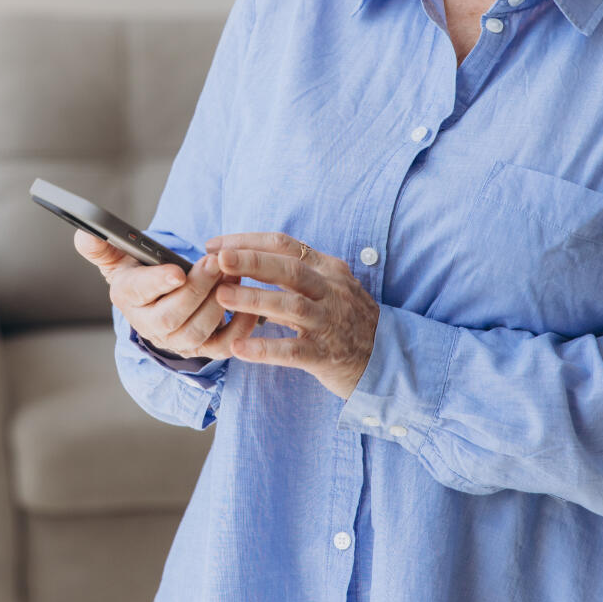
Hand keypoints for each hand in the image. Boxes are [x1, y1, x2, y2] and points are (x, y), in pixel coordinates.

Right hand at [73, 230, 261, 359]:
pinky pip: (224, 346)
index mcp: (127, 298)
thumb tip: (84, 232)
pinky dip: (239, 326)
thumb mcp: (119, 258)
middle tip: (215, 263)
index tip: (177, 270)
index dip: (157, 283)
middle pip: (171, 317)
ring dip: (218, 303)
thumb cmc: (141, 273)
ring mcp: (177, 341)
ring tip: (231, 274)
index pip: (139, 293)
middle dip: (196, 290)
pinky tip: (248, 299)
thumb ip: (102, 246)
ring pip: (197, 331)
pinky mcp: (203, 349)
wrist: (160, 302)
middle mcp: (149, 326)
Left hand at [205, 232, 378, 398]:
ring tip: (222, 297)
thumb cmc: (347, 320)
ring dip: (254, 299)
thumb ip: (293, 276)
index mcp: (328, 269)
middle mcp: (331, 291)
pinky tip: (239, 348)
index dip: (249, 242)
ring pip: (291, 305)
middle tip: (218, 260)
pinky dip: (265, 349)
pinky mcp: (327, 355)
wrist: (386, 359)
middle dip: (251, 262)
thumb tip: (245, 261)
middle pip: (289, 269)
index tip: (215, 246)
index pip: (286, 245)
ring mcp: (330, 323)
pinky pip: (293, 351)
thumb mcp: (328, 288)